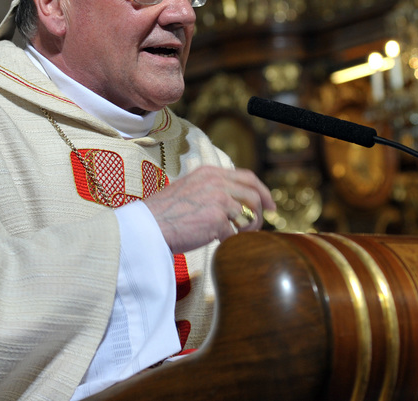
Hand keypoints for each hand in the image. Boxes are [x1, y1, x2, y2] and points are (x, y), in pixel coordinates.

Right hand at [143, 166, 275, 253]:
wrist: (147, 227)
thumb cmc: (164, 214)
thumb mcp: (189, 189)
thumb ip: (210, 190)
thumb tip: (234, 205)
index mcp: (210, 173)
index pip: (246, 176)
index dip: (262, 190)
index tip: (269, 204)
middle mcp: (216, 182)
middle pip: (254, 194)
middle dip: (262, 211)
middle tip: (262, 224)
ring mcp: (218, 199)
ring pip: (250, 214)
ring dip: (249, 228)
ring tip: (239, 236)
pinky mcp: (217, 219)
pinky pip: (235, 233)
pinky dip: (231, 242)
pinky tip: (221, 244)